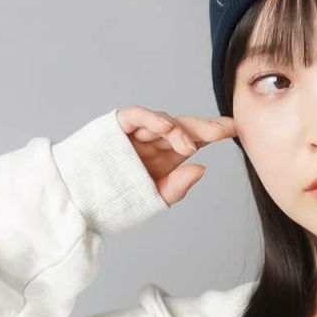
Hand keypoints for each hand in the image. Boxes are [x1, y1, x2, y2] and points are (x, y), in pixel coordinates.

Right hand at [115, 106, 239, 204]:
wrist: (81, 201)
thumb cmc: (116, 200)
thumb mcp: (153, 198)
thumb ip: (177, 187)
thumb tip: (201, 167)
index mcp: (166, 157)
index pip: (194, 139)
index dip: (213, 132)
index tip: (235, 130)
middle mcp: (155, 142)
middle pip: (184, 128)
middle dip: (205, 127)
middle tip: (225, 128)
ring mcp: (138, 133)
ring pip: (164, 122)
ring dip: (178, 131)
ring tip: (188, 146)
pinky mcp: (118, 125)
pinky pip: (138, 116)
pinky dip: (152, 119)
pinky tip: (167, 127)